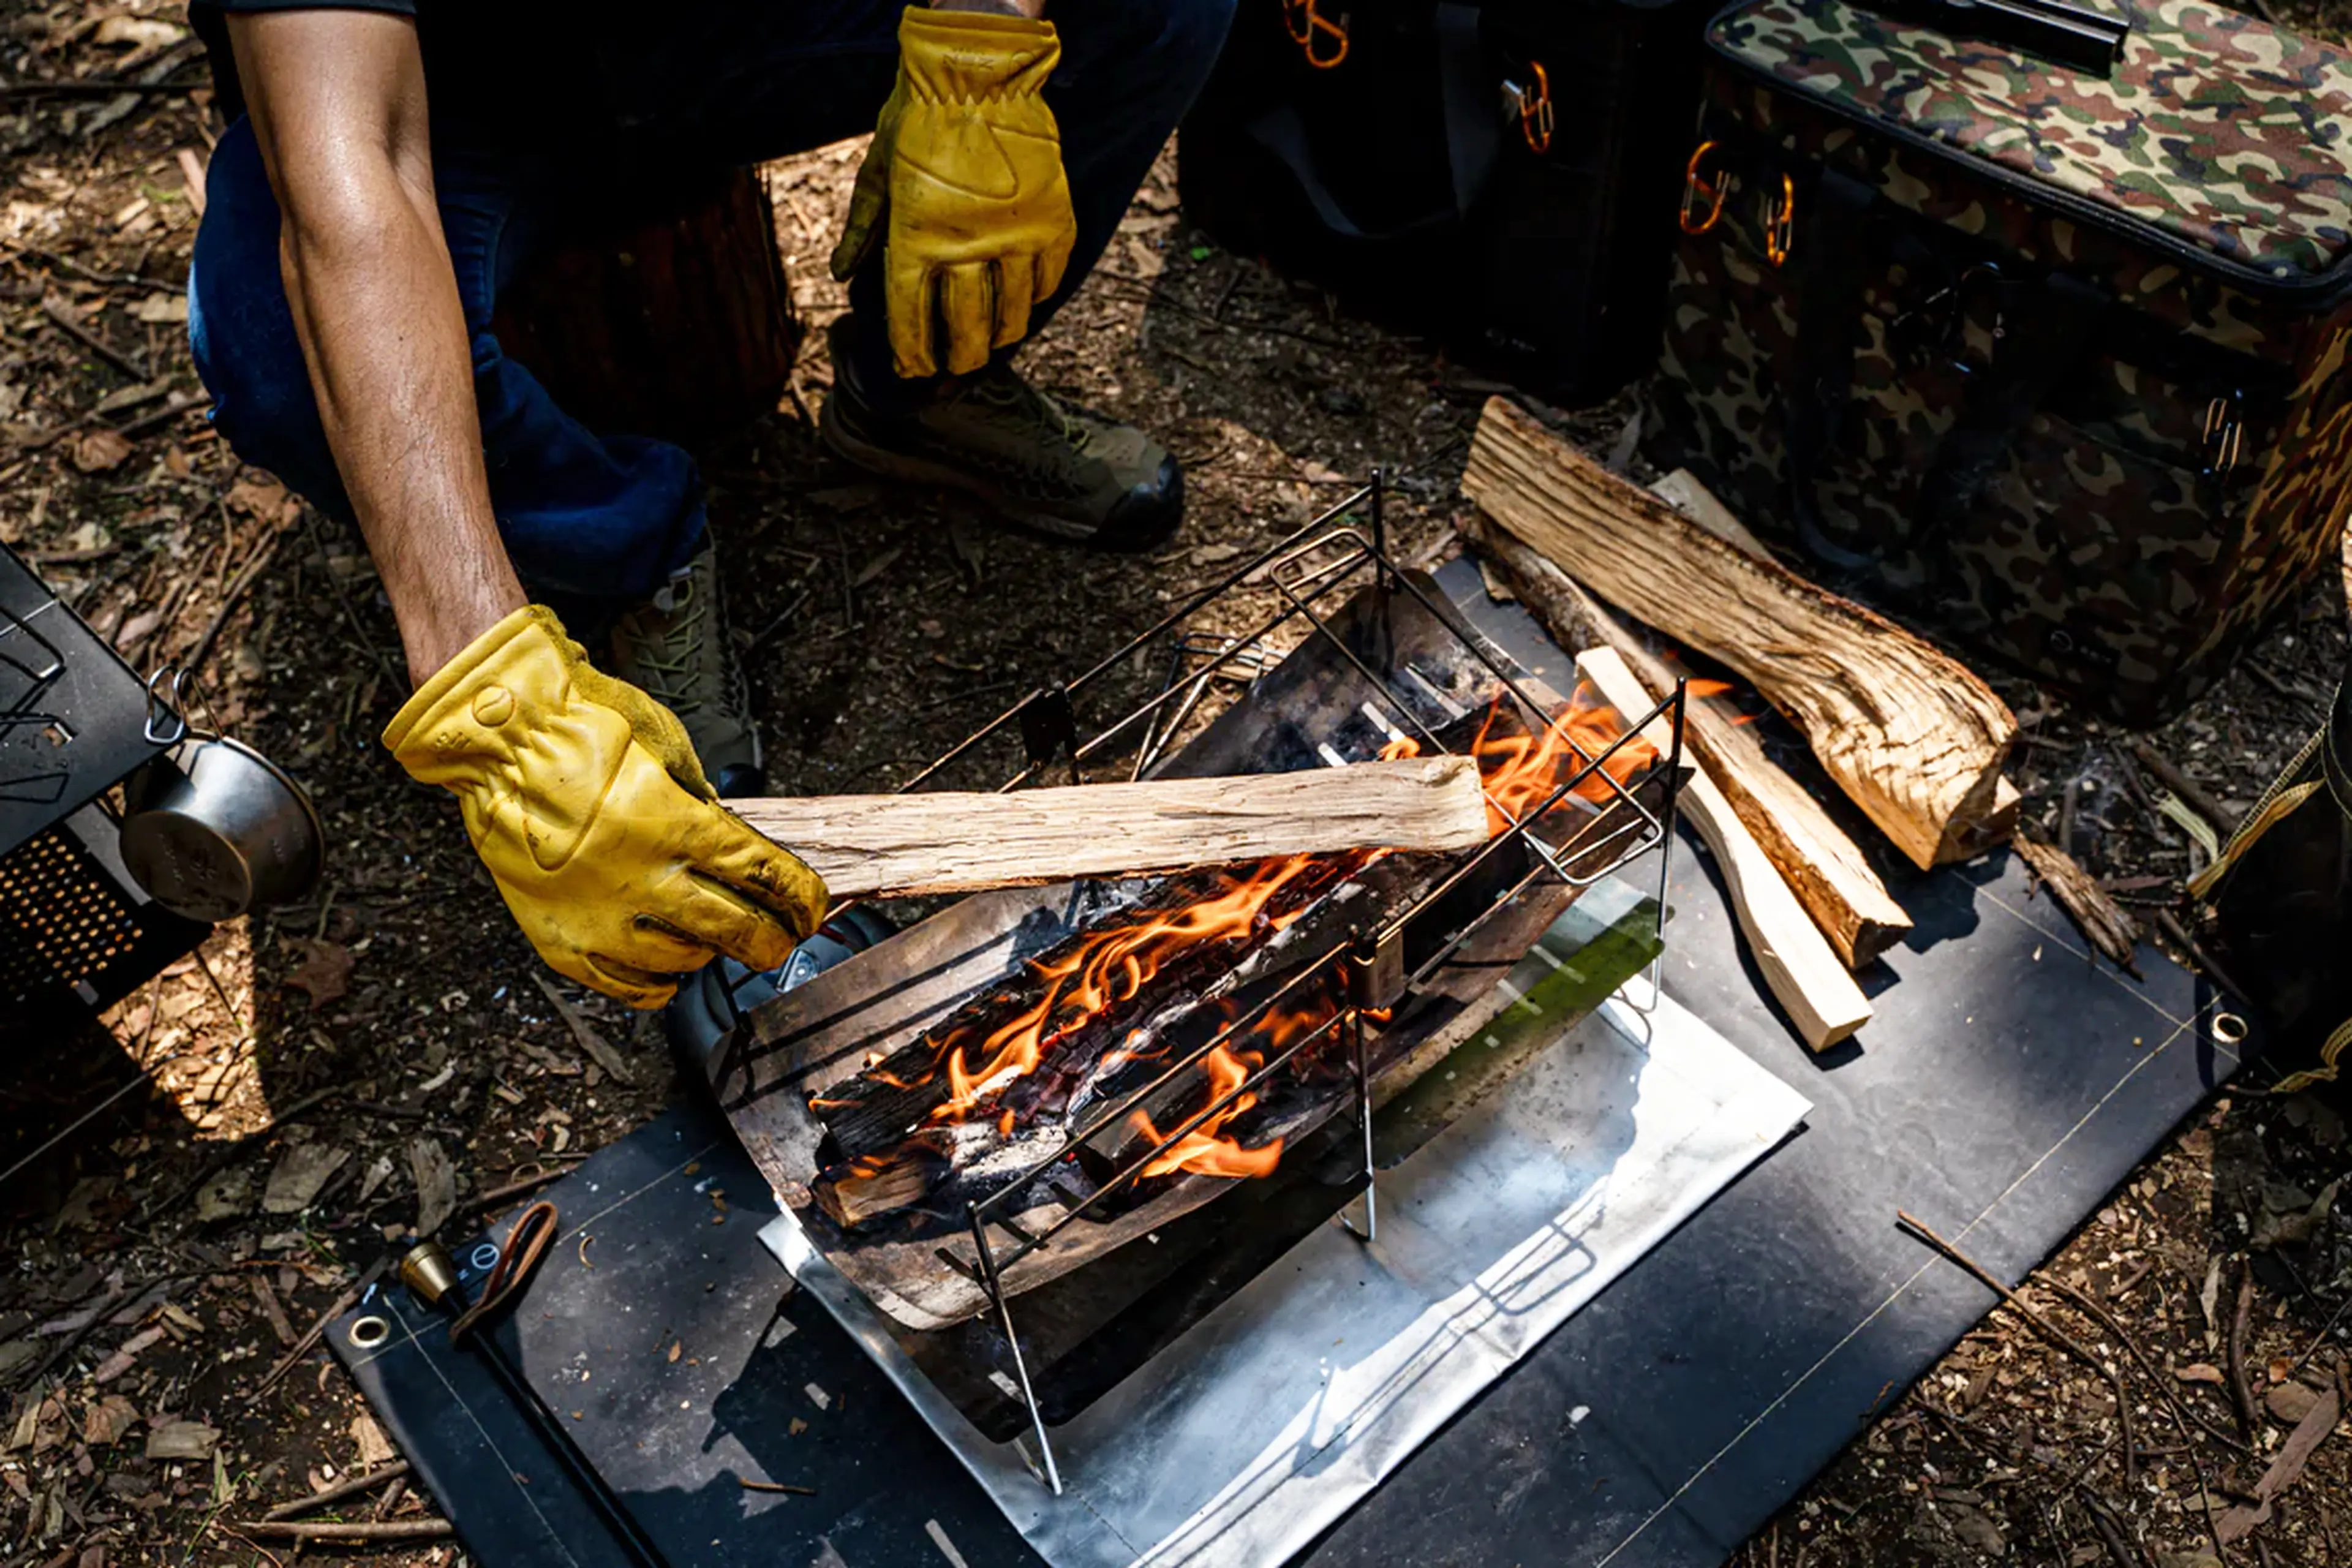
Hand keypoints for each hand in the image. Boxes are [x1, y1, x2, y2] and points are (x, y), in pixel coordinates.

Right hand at [382, 607, 827, 1007]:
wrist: (497, 737)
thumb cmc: (584, 727)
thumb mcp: (667, 750)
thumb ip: (702, 805)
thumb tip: (733, 849)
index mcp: (676, 824)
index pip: (766, 877)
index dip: (802, 901)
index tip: (813, 909)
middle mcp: (641, 877)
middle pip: (736, 931)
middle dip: (772, 941)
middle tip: (781, 940)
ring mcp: (596, 914)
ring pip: (682, 962)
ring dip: (710, 954)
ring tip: (714, 940)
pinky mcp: (558, 938)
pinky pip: (621, 985)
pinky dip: (656, 985)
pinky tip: (670, 976)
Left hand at [830, 6, 1076, 378]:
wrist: (978, 73)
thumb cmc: (919, 117)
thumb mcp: (878, 170)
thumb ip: (862, 226)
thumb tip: (841, 273)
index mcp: (916, 238)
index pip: (910, 316)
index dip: (912, 351)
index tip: (913, 369)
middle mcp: (967, 247)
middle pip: (965, 327)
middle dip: (959, 357)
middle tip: (957, 370)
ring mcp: (1015, 237)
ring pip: (1013, 312)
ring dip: (1002, 337)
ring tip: (994, 346)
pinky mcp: (1052, 221)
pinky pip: (1048, 277)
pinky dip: (1037, 296)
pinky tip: (1027, 303)